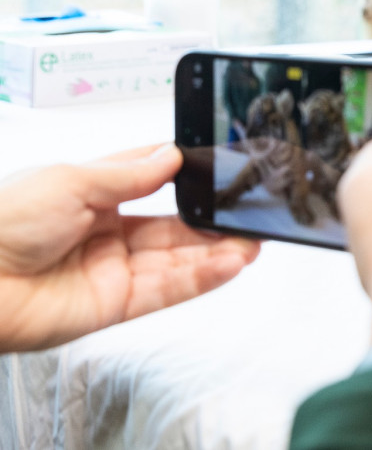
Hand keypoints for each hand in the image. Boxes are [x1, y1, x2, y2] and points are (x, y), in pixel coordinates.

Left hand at [0, 145, 260, 352]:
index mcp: (88, 194)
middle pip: (171, 226)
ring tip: (254, 240)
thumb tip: (171, 157)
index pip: (149, 180)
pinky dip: (202, 277)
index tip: (220, 168)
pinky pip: (167, 290)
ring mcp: (111, 270)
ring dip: (217, 250)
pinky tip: (230, 263)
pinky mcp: (114, 305)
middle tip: (248, 211)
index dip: (184, 175)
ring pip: (177, 260)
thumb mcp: (71, 180)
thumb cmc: (1, 222)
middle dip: (211, 219)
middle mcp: (104, 232)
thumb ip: (129, 174)